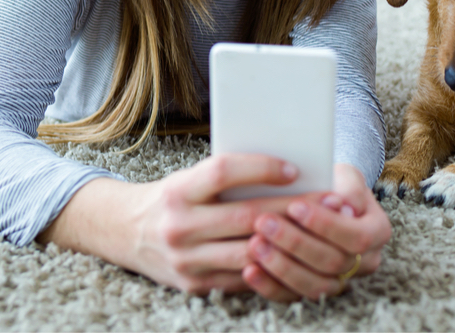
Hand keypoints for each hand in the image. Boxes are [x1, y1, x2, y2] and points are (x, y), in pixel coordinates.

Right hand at [39, 153, 308, 296]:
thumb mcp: (189, 178)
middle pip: (246, 216)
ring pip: (250, 252)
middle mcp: (179, 226)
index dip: (260, 168)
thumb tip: (286, 170)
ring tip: (322, 230)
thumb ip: (226, 177)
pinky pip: (242, 277)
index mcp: (178, 190)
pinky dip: (272, 265)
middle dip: (293, 209)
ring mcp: (186, 261)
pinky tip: (298, 255)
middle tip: (329, 201)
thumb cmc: (171, 197)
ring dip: (291, 241)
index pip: (223, 172)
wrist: (124, 232)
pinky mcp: (194, 286)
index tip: (294, 168)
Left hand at [242, 163, 392, 300]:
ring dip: (281, 266)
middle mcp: (365, 261)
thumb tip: (345, 205)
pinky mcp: (313, 291)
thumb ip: (349, 187)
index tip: (294, 206)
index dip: (324, 224)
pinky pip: (293, 297)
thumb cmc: (334, 183)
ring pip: (314, 285)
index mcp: (377, 231)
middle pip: (333, 262)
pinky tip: (249, 270)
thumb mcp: (345, 175)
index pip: (356, 236)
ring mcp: (341, 281)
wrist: (324, 199)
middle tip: (264, 222)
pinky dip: (270, 285)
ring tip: (254, 244)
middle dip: (296, 242)